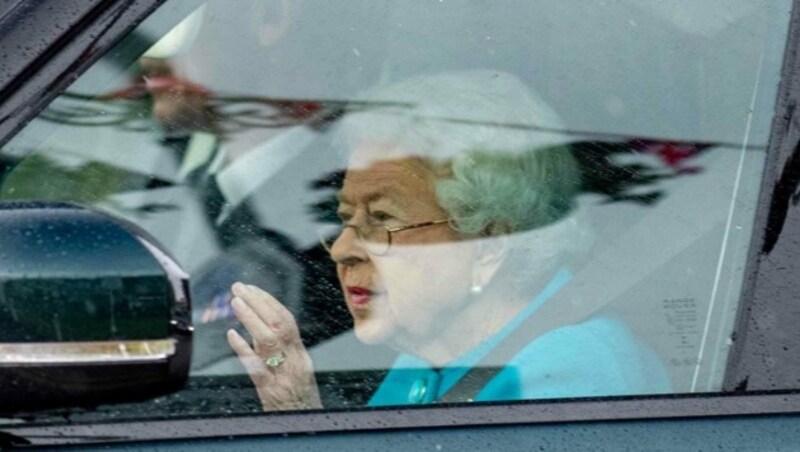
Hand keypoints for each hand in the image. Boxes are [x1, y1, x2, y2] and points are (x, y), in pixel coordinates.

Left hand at [226, 282, 321, 410]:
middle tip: (239, 287)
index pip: (287, 320)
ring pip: (269, 341)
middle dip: (259, 303)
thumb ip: (279, 351)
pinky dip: (244, 349)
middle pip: (279, 325)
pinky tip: (232, 335)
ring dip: (252, 319)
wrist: (305, 425)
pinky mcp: (270, 391)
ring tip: (236, 302)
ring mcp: (283, 375)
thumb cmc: (299, 401)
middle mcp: (294, 362)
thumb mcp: (295, 371)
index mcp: (300, 355)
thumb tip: (256, 327)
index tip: (252, 288)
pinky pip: (257, 367)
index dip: (269, 301)